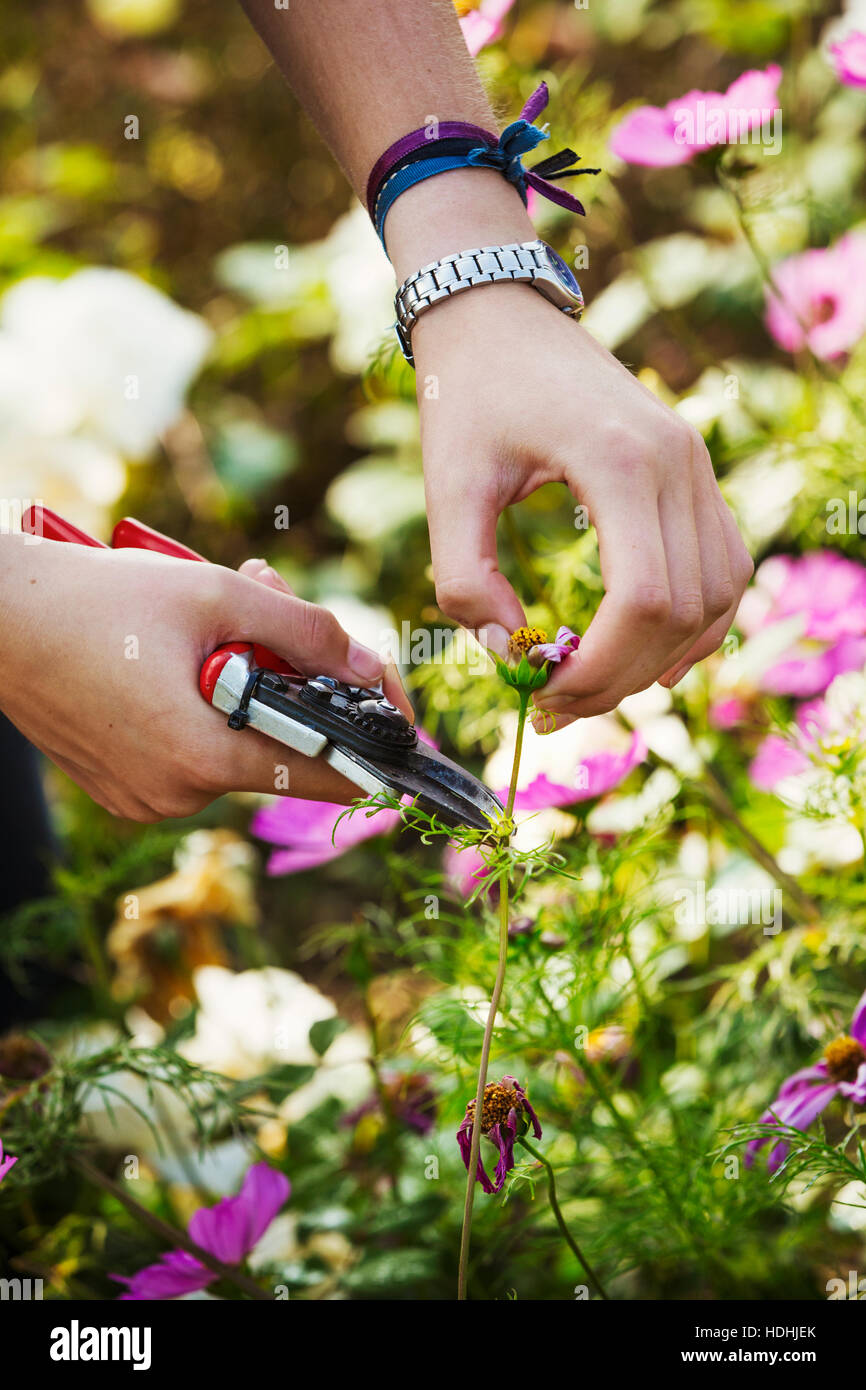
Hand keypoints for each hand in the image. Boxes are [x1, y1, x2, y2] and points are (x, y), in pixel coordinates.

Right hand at [0, 536, 409, 820]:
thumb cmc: (98, 600)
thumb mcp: (217, 595)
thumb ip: (305, 631)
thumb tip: (368, 667)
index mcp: (203, 757)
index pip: (319, 775)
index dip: (369, 754)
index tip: (410, 744)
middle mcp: (175, 795)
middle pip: (276, 748)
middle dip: (294, 685)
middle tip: (277, 611)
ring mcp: (144, 798)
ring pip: (234, 746)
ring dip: (248, 689)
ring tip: (215, 620)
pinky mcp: (122, 786)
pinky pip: (191, 751)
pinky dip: (207, 707)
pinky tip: (183, 654)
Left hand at [387, 174, 752, 729]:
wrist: (498, 313)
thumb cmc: (467, 395)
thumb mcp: (448, 489)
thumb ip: (465, 581)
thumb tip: (509, 653)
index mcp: (618, 460)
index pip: (644, 600)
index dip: (602, 667)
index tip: (545, 694)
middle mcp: (676, 461)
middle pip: (684, 610)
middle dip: (623, 676)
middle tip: (557, 704)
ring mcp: (695, 463)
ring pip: (718, 596)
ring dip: (664, 657)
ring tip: (595, 682)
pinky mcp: (693, 470)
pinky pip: (723, 566)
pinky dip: (695, 621)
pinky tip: (646, 650)